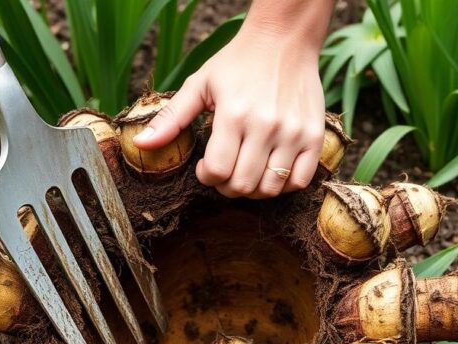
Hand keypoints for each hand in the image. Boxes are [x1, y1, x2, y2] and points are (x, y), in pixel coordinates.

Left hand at [132, 21, 327, 197]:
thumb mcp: (199, 84)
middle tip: (225, 172)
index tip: (206, 167)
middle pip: (243, 185)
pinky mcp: (315, 136)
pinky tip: (271, 170)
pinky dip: (283, 185)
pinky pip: (300, 181)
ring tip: (247, 172)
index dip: (207, 177)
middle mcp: (266, 126)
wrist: (284, 40)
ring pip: (271, 188)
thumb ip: (171, 118)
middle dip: (227, 187)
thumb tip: (141, 143)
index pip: (217, 171)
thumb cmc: (237, 62)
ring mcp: (294, 133)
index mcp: (234, 114)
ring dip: (254, 189)